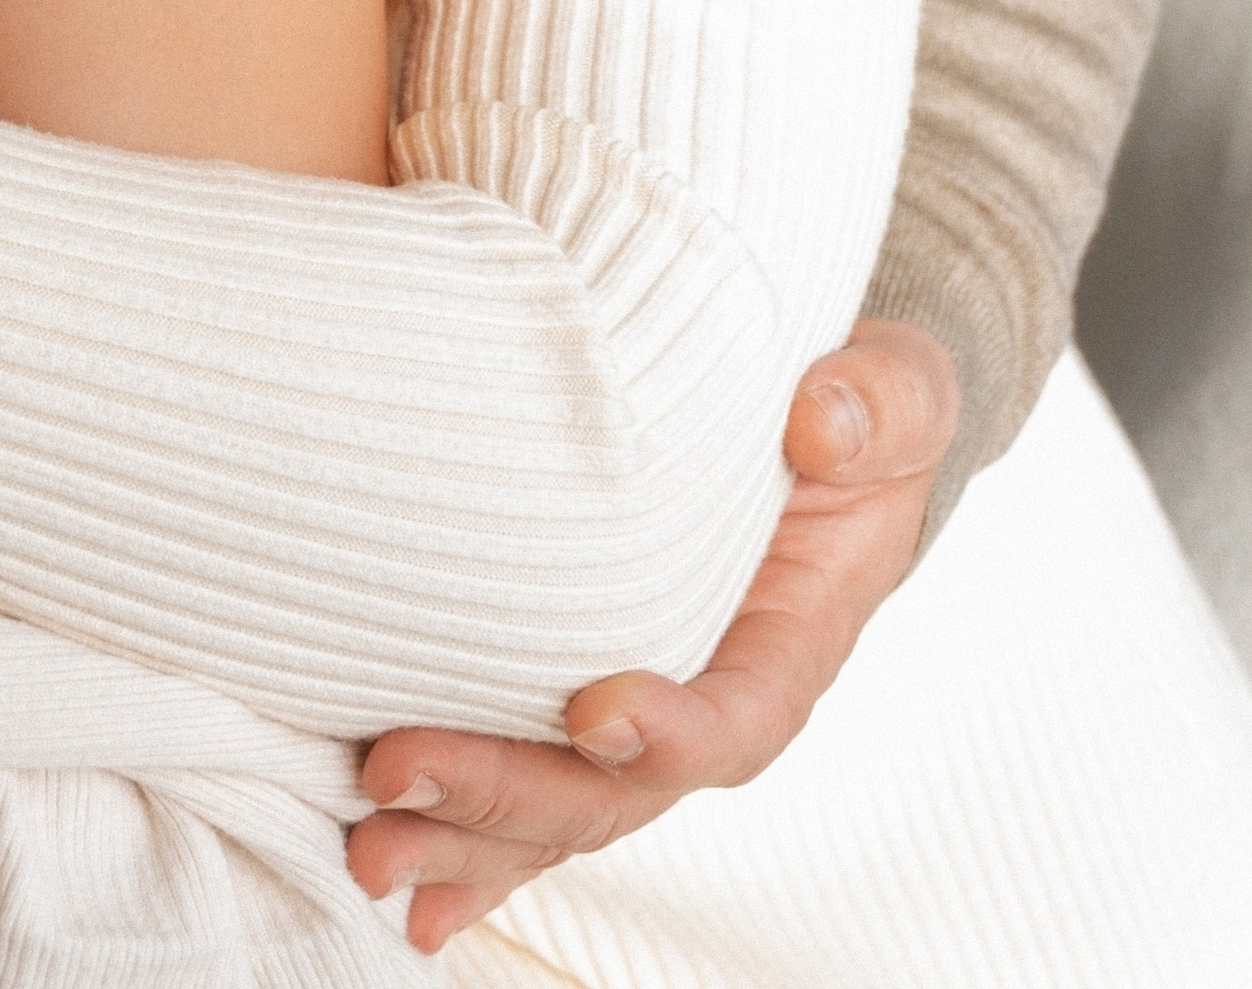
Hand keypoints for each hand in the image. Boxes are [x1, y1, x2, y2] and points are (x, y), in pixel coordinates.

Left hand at [346, 319, 958, 950]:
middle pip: (613, 786)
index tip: (593, 710)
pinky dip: (459, 836)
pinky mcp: (573, 690)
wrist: (821, 424)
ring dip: (458, 831)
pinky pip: (521, 779)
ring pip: (552, 801)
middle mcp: (707, 696)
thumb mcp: (897, 392)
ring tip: (366, 845)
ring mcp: (637, 706)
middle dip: (508, 793)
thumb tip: (823, 423)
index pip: (736, 716)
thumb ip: (877, 406)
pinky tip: (380, 870)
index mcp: (791, 640)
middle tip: (398, 776)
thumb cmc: (857, 412)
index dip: (671, 733)